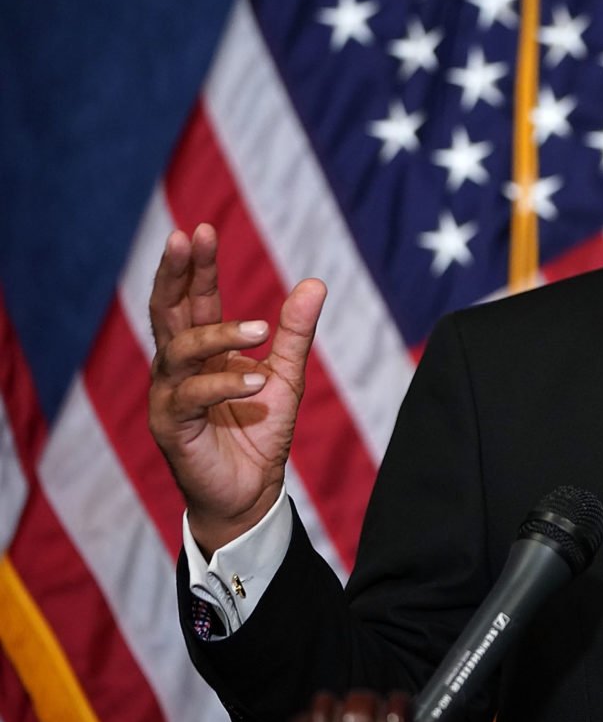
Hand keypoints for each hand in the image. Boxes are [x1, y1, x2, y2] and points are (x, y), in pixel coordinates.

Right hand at [147, 223, 325, 555]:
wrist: (252, 491)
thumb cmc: (261, 430)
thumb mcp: (286, 374)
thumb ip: (294, 331)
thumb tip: (315, 282)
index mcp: (202, 351)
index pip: (193, 299)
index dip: (195, 266)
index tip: (201, 230)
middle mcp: (178, 368)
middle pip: (168, 310)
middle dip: (177, 273)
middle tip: (188, 238)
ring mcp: (170, 395)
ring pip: (179, 351)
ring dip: (219, 334)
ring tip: (260, 331)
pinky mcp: (172, 427)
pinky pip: (191, 397)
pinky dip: (223, 384)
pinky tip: (253, 381)